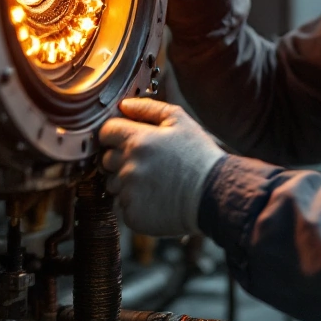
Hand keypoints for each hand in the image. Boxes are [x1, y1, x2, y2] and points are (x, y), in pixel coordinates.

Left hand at [98, 98, 226, 236]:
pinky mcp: (133, 215)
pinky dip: (133, 203)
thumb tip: (124, 105)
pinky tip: (154, 199)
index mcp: (137, 141)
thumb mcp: (180, 121)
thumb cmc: (199, 156)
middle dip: (120, 159)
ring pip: (113, 184)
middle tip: (147, 163)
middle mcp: (128, 167)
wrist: (214, 195)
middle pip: (106, 160)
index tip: (126, 140)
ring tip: (153, 182)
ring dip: (126, 182)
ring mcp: (129, 193)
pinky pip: (121, 206)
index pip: (105, 132)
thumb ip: (148, 108)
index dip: (114, 134)